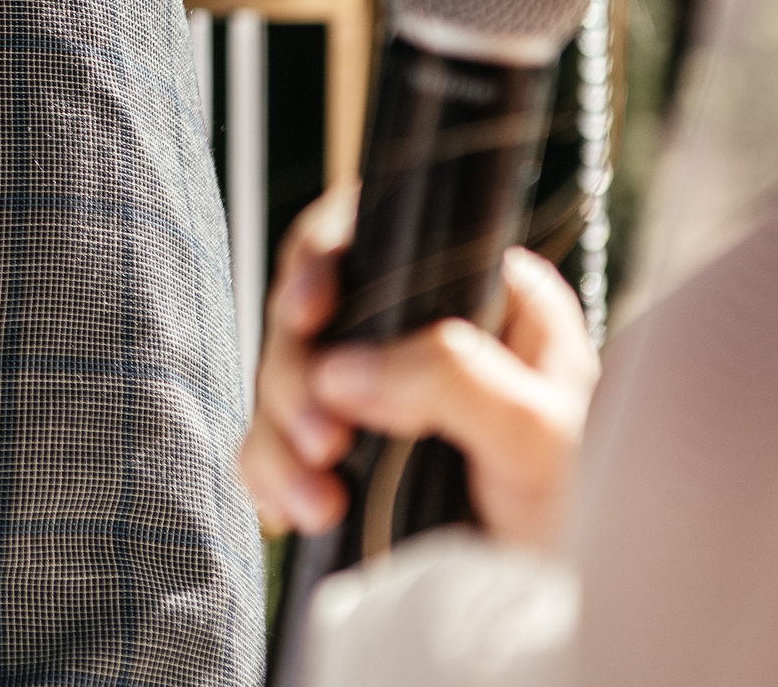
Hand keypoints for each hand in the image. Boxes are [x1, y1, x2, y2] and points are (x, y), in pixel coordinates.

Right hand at [238, 182, 600, 549]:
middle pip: (309, 310)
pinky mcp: (335, 445)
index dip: (323, 258)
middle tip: (325, 436)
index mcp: (478, 295)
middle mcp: (413, 329)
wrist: (539, 602)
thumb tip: (342, 369)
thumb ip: (455, 379)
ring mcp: (368, 388)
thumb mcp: (538, 433)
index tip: (308, 312)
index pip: (377, 236)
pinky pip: (267, 437)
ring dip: (280, 433)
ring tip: (316, 494)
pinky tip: (293, 509)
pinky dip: (268, 472)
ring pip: (281, 376)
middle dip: (298, 375)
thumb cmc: (571, 509)